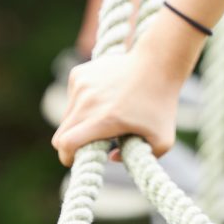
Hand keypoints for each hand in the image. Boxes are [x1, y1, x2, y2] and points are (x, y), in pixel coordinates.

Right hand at [51, 51, 179, 166]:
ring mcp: (82, 84)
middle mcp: (88, 101)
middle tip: (91, 144)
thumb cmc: (161, 104)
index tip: (79, 160)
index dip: (68, 157)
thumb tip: (110, 157)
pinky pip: (72, 98)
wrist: (158, 64)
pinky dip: (81, 104)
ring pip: (67, 116)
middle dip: (72, 145)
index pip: (66, 144)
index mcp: (104, 119)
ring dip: (78, 123)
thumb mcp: (162, 140)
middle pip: (61, 134)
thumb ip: (138, 160)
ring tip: (103, 118)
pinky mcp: (79, 73)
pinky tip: (102, 99)